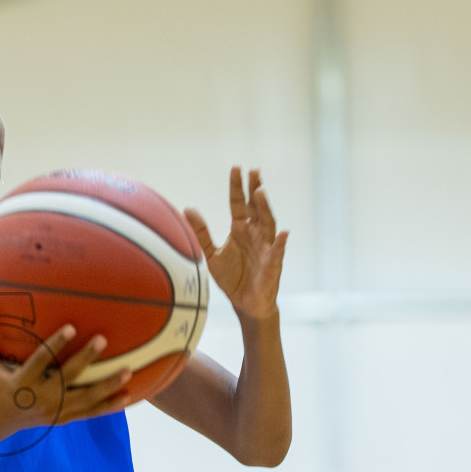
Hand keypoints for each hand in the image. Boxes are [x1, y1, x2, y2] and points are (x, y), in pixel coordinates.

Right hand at [0, 301, 131, 440]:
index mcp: (21, 384)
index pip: (41, 362)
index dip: (56, 345)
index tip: (71, 327)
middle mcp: (40, 400)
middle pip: (68, 380)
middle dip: (86, 360)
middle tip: (103, 339)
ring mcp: (54, 412)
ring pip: (85, 400)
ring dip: (107, 386)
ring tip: (128, 370)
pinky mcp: (62, 419)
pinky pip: (89, 413)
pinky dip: (108, 406)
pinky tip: (128, 396)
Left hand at [183, 166, 287, 320]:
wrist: (245, 303)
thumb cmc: (232, 277)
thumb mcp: (211, 253)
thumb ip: (201, 232)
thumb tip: (187, 208)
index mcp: (240, 229)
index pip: (239, 203)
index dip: (237, 187)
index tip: (236, 167)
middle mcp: (255, 234)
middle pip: (256, 207)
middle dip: (254, 189)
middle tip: (253, 171)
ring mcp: (265, 247)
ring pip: (267, 224)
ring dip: (265, 208)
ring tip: (260, 193)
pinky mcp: (272, 265)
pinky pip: (277, 252)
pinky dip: (280, 243)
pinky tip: (283, 233)